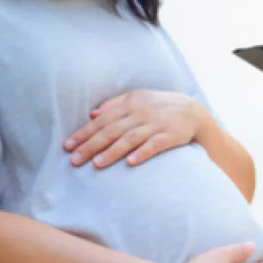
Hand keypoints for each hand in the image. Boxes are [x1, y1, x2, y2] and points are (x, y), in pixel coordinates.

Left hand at [65, 90, 213, 168]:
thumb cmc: (161, 107)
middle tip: (75, 160)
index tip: (68, 146)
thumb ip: (115, 105)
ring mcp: (158, 123)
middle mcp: (143, 112)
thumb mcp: (139, 98)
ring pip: (131, 138)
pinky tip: (130, 162)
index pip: (102, 120)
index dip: (84, 133)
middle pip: (112, 130)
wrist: (195, 112)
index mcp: (132, 102)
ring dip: (113, 151)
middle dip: (92, 145)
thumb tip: (91, 114)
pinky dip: (142, 153)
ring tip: (97, 164)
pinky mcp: (173, 135)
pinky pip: (155, 145)